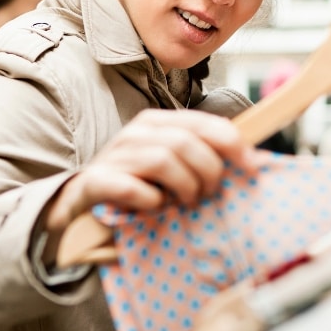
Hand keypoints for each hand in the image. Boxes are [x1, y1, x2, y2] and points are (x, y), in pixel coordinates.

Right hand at [42, 110, 253, 263]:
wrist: (79, 206)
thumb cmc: (136, 185)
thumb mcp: (170, 165)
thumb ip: (201, 156)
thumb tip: (249, 160)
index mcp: (157, 123)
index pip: (202, 123)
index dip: (231, 142)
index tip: (250, 165)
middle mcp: (135, 133)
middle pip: (185, 142)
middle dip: (207, 171)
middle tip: (208, 193)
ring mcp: (114, 156)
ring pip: (163, 161)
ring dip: (183, 187)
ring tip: (185, 202)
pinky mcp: (95, 182)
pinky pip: (132, 188)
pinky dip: (150, 201)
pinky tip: (154, 207)